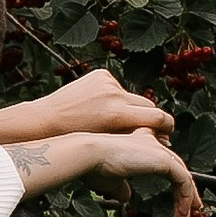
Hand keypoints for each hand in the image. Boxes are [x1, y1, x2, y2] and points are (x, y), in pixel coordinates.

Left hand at [21, 69, 171, 137]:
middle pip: (149, 105)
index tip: (167, 133)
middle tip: (146, 129)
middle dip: (150, 118)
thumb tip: (160, 143)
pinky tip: (99, 106)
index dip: (168, 126)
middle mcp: (115, 95)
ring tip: (112, 120)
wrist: (47, 119)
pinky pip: (117, 87)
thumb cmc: (76, 138)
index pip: (159, 117)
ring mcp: (108, 82)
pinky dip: (114, 97)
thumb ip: (136, 139)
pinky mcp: (101, 74)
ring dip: (129, 107)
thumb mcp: (109, 142)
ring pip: (132, 97)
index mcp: (118, 115)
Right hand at [94, 126, 206, 216]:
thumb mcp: (111, 182)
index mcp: (139, 143)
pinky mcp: (164, 160)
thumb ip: (121, 188)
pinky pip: (183, 180)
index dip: (172, 177)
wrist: (91, 156)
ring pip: (183, 175)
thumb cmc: (94, 166)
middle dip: (186, 190)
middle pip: (177, 168)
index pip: (163, 160)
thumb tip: (126, 198)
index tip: (177, 194)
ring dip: (186, 199)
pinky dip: (185, 198)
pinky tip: (181, 213)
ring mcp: (159, 150)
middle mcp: (152, 143)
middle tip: (190, 209)